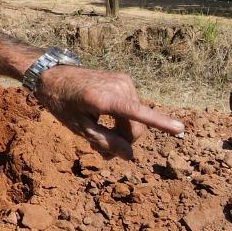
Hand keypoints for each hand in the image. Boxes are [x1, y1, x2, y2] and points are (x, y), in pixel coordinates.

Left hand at [35, 65, 183, 159]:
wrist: (51, 73)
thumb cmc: (61, 102)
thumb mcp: (78, 127)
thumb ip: (105, 141)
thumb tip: (129, 156)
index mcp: (104, 98)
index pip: (136, 114)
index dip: (160, 123)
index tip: (180, 128)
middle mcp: (119, 86)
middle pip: (136, 127)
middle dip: (124, 142)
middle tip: (102, 152)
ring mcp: (124, 81)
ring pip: (136, 119)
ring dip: (122, 132)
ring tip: (99, 138)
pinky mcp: (125, 80)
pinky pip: (132, 109)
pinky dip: (122, 120)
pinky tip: (106, 124)